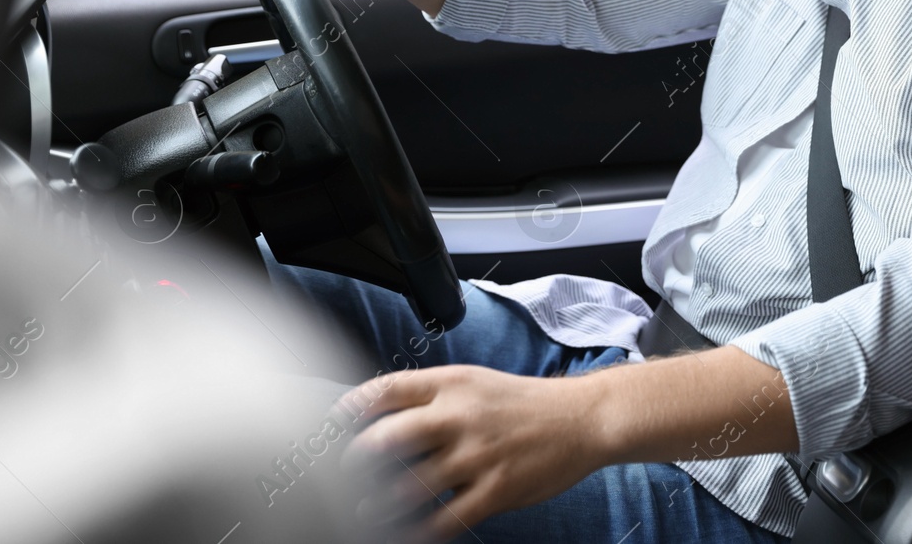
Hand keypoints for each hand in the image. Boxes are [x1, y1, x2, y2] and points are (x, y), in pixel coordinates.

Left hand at [336, 365, 606, 542]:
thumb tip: (380, 416)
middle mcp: (461, 416)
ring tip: (364, 512)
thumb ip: (433, 396)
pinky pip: (445, 519)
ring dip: (378, 504)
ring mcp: (478, 455)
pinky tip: (405, 536)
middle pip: (388, 438)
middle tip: (340, 476)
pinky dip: (419, 532)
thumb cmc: (524, 404)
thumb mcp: (476, 383)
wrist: (582, 419)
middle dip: (354, 462)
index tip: (329, 425)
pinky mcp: (497, 489)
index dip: (351, 408)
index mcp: (454, 385)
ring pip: (410, 486)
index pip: (388, 390)